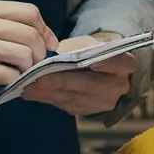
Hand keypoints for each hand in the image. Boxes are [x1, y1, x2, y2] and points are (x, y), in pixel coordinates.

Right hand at [0, 0, 53, 102]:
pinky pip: (11, 74)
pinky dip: (14, 80)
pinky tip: (5, 79)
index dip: (45, 30)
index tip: (48, 44)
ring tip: (17, 70)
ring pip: (25, 55)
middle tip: (33, 63)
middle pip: (31, 35)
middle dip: (40, 53)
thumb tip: (48, 39)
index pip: (30, 12)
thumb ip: (10, 26)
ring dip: (27, 68)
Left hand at [19, 34, 136, 115]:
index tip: (92, 63)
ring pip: (74, 98)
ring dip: (48, 93)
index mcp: (125, 64)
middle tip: (38, 79)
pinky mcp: (89, 111)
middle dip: (60, 82)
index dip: (107, 64)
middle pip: (88, 84)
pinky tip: (33, 93)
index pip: (119, 63)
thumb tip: (53, 57)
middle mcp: (118, 86)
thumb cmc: (91, 50)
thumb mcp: (87, 42)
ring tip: (27, 86)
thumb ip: (76, 49)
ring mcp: (104, 102)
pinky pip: (66, 105)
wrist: (98, 68)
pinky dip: (48, 98)